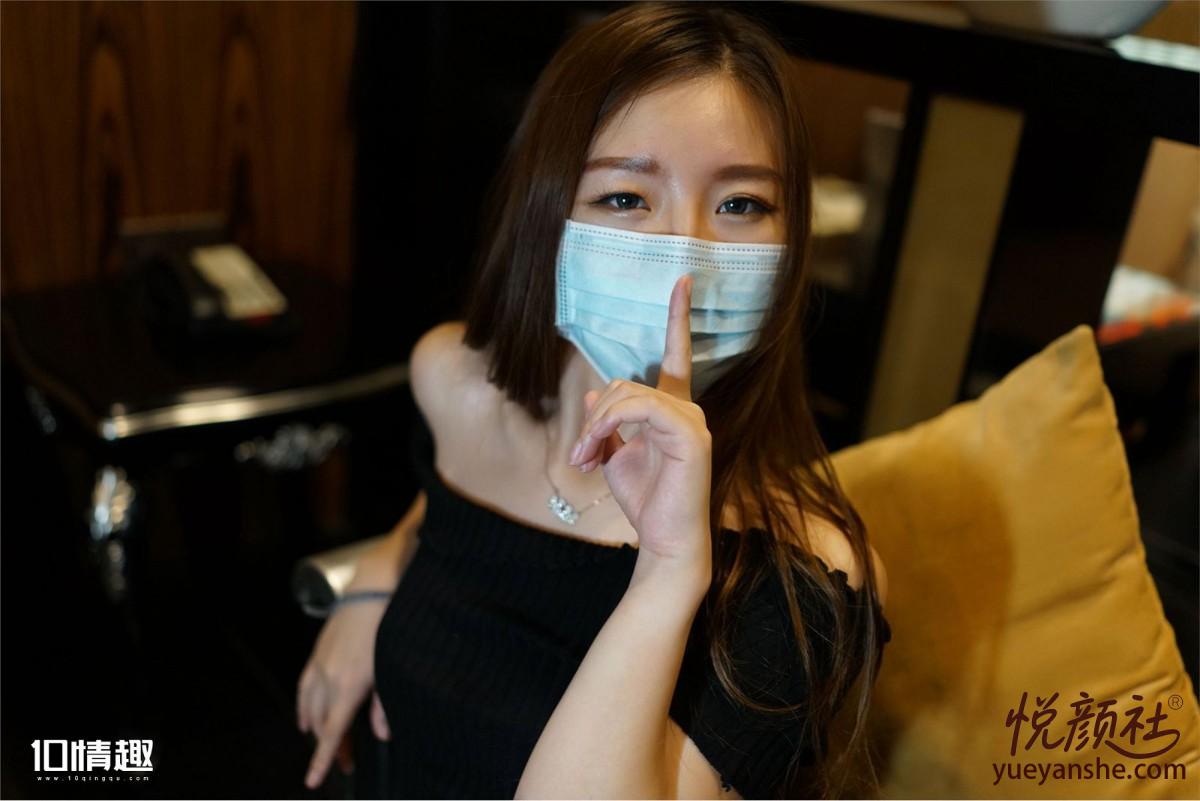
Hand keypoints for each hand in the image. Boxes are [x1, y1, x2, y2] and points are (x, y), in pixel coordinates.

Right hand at [296, 600, 391, 788]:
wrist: (372, 590)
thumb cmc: (387, 628)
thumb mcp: (391, 670)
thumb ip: (384, 706)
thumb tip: (381, 735)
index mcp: (348, 688)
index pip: (332, 734)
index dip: (322, 760)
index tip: (314, 781)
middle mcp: (328, 680)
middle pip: (322, 725)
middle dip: (331, 747)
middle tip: (347, 760)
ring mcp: (320, 666)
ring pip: (310, 708)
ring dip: (316, 729)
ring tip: (323, 744)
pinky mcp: (317, 654)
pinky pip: (304, 688)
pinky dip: (303, 707)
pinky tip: (305, 716)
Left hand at [568, 274, 712, 576]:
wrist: (665, 541)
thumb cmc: (645, 501)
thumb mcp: (615, 455)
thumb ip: (608, 423)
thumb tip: (596, 396)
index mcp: (673, 410)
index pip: (676, 354)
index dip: (678, 317)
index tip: (681, 280)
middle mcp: (687, 409)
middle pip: (628, 382)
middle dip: (596, 416)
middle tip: (580, 455)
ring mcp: (693, 421)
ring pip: (630, 394)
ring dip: (598, 426)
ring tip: (584, 460)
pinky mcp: (691, 436)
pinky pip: (642, 410)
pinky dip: (612, 426)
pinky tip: (599, 452)